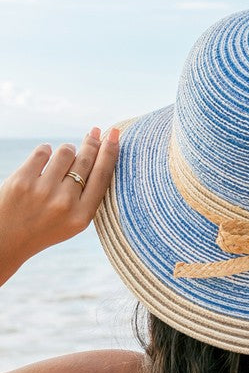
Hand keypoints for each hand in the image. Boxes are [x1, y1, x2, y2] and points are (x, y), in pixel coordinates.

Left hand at [0, 126, 119, 285]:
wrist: (8, 239)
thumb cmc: (46, 226)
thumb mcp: (74, 221)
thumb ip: (88, 195)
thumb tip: (99, 152)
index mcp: (82, 216)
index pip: (102, 176)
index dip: (109, 152)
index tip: (114, 134)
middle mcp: (65, 204)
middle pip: (86, 161)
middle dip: (92, 143)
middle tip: (95, 132)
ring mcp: (43, 191)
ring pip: (66, 152)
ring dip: (66, 151)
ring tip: (62, 160)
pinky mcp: (22, 180)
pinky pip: (43, 151)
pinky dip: (46, 151)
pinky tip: (45, 159)